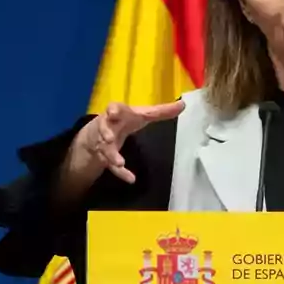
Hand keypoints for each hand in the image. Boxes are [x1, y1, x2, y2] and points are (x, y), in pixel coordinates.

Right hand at [70, 100, 184, 183]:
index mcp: (119, 114)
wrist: (100, 132)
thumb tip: (183, 104)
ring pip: (105, 149)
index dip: (114, 109)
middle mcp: (109, 127)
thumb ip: (162, 111)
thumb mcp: (143, 114)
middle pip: (104, 128)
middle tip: (109, 138)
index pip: (114, 108)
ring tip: (119, 162)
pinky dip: (121, 173)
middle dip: (106, 132)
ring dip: (112, 156)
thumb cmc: (125, 119)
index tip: (113, 112)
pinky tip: (131, 179)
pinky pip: (112, 166)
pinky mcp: (105, 157)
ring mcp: (105, 142)